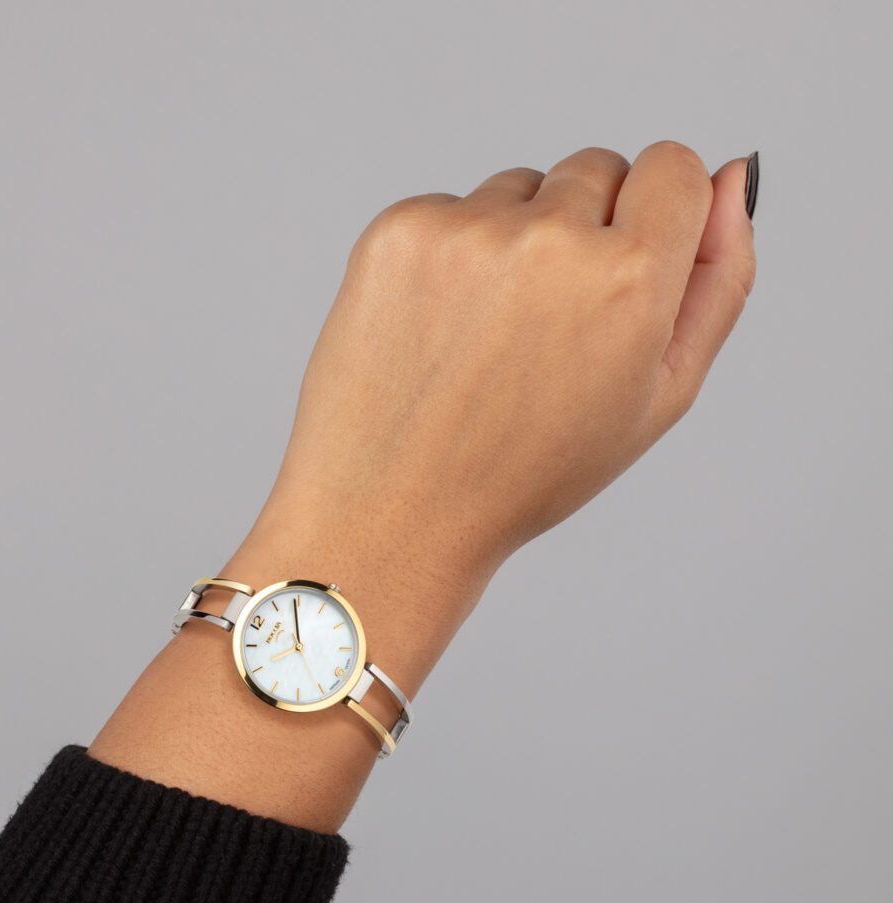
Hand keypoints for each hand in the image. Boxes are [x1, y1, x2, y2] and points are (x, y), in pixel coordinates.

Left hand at [224, 143, 756, 692]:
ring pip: (519, 189)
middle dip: (585, 229)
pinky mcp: (398, 233)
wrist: (396, 511)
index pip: (672, 167)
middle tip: (546, 327)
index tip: (626, 261)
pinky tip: (438, 331)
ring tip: (486, 340)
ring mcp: (464, 232)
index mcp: (627, 282)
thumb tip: (732, 179)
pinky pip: (449, 209)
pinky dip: (450, 255)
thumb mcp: (656, 400)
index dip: (656, 214)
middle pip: (595, 170)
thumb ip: (715, 282)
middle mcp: (548, 240)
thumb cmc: (528, 472)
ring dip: (515, 241)